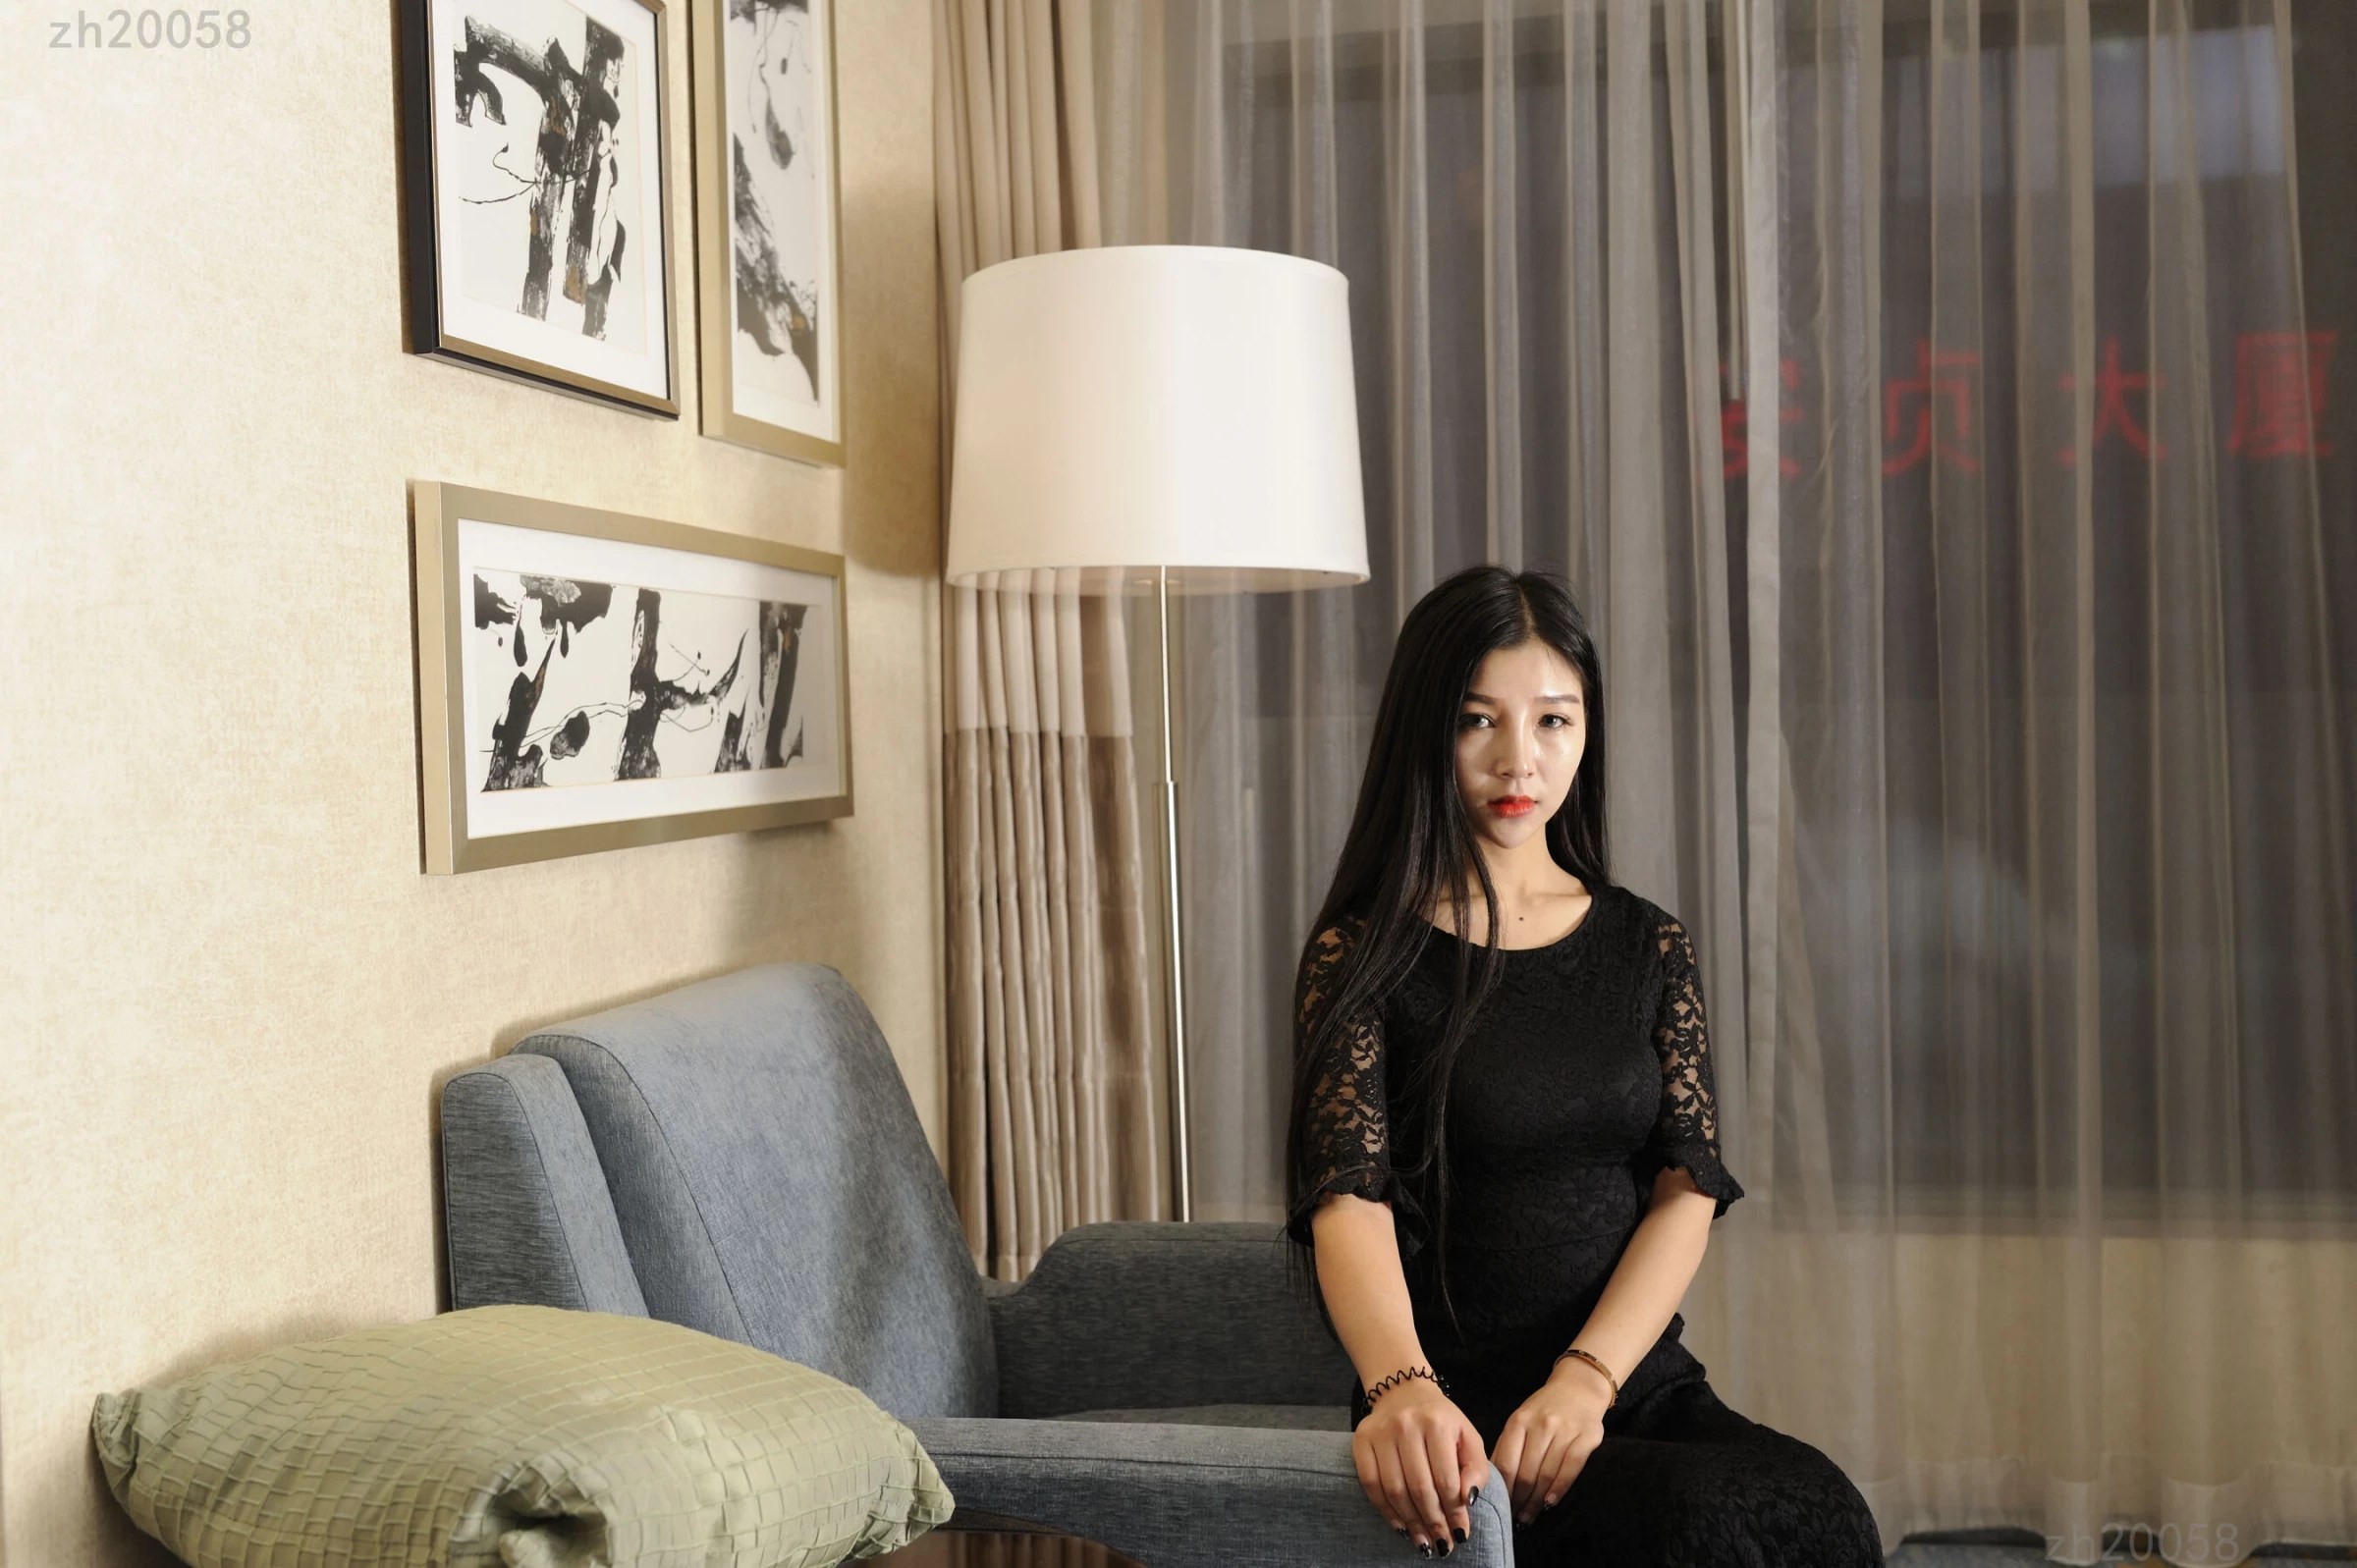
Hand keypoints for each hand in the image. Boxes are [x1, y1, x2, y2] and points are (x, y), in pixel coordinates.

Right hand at [1351, 1377, 1489, 1554]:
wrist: (1404, 1392)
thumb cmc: (1442, 1422)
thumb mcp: (1468, 1437)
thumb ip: (1476, 1468)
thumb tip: (1468, 1500)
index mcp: (1437, 1423)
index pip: (1447, 1479)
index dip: (1454, 1512)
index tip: (1460, 1533)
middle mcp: (1406, 1425)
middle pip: (1420, 1488)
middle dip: (1433, 1522)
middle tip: (1442, 1543)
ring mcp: (1380, 1432)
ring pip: (1394, 1489)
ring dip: (1410, 1521)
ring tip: (1423, 1541)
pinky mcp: (1361, 1440)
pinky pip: (1370, 1484)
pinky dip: (1385, 1510)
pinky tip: (1399, 1525)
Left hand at [1490, 1362, 1609, 1524]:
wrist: (1579, 1386)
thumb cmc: (1544, 1409)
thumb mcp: (1520, 1420)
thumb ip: (1508, 1446)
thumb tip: (1492, 1481)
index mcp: (1519, 1421)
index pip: (1506, 1463)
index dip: (1503, 1490)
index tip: (1499, 1506)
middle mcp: (1541, 1425)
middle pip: (1526, 1473)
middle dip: (1518, 1500)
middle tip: (1515, 1518)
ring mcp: (1565, 1431)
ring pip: (1546, 1474)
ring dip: (1536, 1500)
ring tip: (1529, 1516)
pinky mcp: (1587, 1437)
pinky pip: (1570, 1469)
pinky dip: (1559, 1489)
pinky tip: (1550, 1503)